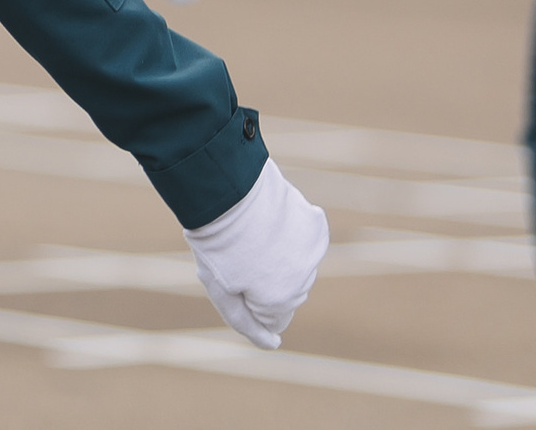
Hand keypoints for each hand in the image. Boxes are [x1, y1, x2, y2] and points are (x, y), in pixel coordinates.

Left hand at [183, 159, 327, 348]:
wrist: (227, 190)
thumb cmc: (217, 245)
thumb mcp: (222, 292)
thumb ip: (247, 324)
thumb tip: (273, 345)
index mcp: (278, 302)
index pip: (272, 319)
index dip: (249, 299)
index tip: (232, 276)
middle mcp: (304, 282)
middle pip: (287, 294)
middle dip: (266, 280)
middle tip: (239, 254)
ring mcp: (313, 254)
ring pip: (298, 268)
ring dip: (280, 258)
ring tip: (253, 235)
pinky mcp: (317, 227)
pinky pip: (307, 242)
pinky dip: (292, 236)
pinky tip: (271, 223)